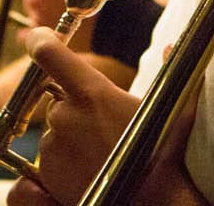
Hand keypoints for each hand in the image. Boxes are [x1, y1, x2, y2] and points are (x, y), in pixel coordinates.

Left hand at [7, 30, 200, 205]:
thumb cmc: (166, 161)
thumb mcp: (173, 112)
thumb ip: (170, 73)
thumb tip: (169, 46)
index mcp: (91, 94)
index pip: (48, 53)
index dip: (41, 41)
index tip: (41, 38)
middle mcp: (65, 117)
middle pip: (57, 99)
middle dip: (75, 110)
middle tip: (105, 130)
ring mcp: (53, 147)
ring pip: (56, 131)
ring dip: (72, 139)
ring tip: (103, 157)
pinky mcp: (46, 174)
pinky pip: (48, 160)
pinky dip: (64, 164)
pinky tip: (91, 174)